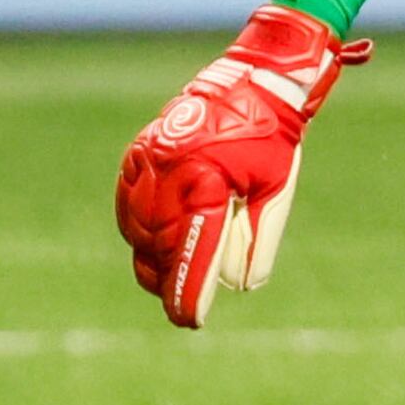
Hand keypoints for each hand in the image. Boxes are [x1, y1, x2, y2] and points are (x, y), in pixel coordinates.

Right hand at [114, 7, 372, 327]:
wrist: (251, 83)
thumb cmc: (272, 139)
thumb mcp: (276, 191)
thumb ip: (257, 239)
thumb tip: (238, 287)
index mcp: (205, 181)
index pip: (194, 249)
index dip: (190, 290)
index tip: (191, 322)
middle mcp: (167, 172)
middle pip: (160, 246)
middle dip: (170, 281)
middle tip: (185, 311)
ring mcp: (146, 162)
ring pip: (138, 230)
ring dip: (152, 261)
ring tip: (170, 285)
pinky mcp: (136, 156)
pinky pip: (128, 206)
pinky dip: (138, 232)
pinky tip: (152, 250)